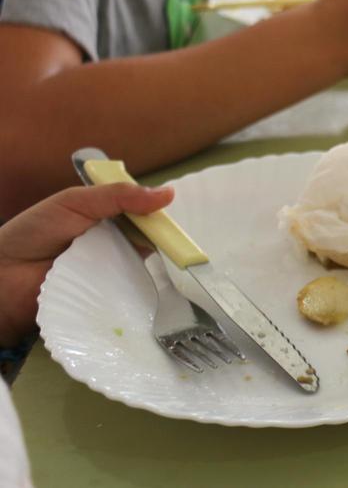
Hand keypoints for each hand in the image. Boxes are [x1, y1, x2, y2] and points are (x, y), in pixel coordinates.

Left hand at [0, 184, 173, 347]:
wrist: (0, 278)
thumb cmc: (32, 233)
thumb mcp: (75, 203)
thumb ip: (118, 196)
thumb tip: (169, 194)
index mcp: (103, 221)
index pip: (142, 217)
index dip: (159, 219)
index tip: (174, 225)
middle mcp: (109, 248)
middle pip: (147, 244)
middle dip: (162, 245)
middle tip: (180, 251)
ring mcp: (108, 276)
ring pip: (141, 270)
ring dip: (153, 270)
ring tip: (175, 273)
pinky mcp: (103, 302)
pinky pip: (127, 296)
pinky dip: (139, 293)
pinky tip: (154, 292)